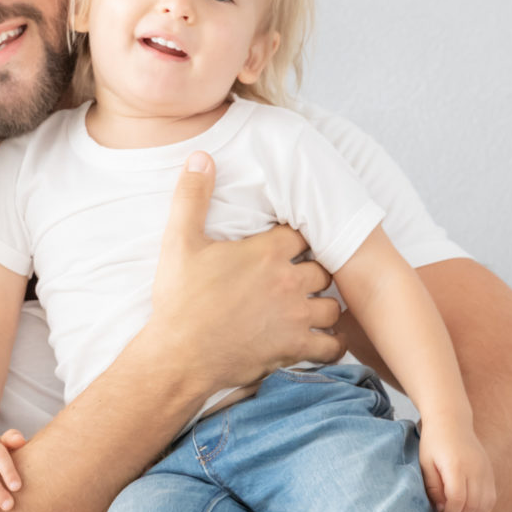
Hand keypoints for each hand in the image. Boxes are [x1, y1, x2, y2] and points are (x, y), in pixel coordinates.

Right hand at [144, 153, 343, 391]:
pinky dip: (331, 342)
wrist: (179, 355)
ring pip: (332, 306)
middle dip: (313, 270)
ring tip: (310, 305)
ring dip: (324, 305)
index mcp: (265, 253)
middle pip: (323, 269)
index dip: (295, 239)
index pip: (301, 235)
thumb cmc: (180, 300)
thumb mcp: (180, 242)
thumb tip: (200, 156)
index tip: (287, 244)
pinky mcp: (294, 348)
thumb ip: (192, 196)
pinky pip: (331, 345)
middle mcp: (288, 282)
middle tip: (298, 276)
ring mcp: (295, 317)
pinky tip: (320, 339)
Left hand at [417, 417, 496, 511]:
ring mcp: (485, 471)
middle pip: (473, 506)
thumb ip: (433, 487)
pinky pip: (490, 499)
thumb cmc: (433, 443)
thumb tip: (442, 510)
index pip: (457, 500)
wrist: (451, 421)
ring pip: (485, 506)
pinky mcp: (490, 473)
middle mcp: (475, 469)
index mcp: (456, 466)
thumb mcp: (425, 463)